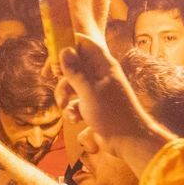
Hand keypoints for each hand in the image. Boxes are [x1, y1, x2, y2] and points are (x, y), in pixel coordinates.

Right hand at [58, 38, 172, 171]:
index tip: (54, 51)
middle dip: (63, 78)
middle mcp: (100, 75)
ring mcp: (96, 90)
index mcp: (104, 66)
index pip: (86, 44)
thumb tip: (64, 50)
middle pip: (74, 65)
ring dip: (65, 96)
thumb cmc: (112, 114)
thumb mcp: (89, 91)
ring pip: (73, 85)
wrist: (128, 141)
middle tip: (58, 86)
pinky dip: (72, 109)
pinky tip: (75, 119)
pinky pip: (76, 101)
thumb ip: (75, 71)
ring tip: (64, 108)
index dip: (70, 44)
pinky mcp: (93, 105)